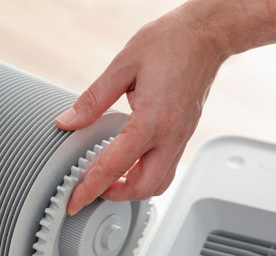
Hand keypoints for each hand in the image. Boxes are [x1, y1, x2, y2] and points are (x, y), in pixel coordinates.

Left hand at [56, 2, 227, 214]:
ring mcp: (181, 138)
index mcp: (152, 120)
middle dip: (115, 196)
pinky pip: (167, 169)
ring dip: (133, 190)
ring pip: (159, 184)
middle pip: (143, 188)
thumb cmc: (170, 43)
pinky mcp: (184, 135)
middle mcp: (170, 136)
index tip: (76, 201)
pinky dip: (147, 177)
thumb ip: (93, 100)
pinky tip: (131, 165)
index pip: (115, 167)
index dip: (91, 188)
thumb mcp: (123, 66)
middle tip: (92, 190)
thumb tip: (68, 122)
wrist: (206, 35)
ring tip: (111, 181)